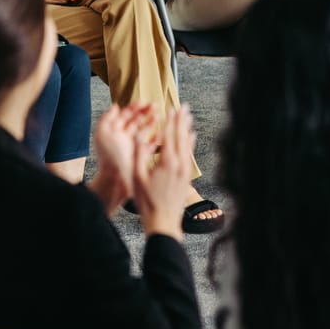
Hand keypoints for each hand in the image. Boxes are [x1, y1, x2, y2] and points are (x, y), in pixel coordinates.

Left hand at [93, 102, 159, 211]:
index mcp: (114, 131)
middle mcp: (124, 138)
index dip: (134, 107)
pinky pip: (150, 145)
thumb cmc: (108, 157)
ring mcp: (133, 146)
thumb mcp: (102, 134)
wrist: (115, 178)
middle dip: (146, 112)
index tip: (143, 102)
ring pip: (144, 130)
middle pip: (136, 121)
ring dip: (151, 122)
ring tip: (159, 115)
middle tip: (156, 105)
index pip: (125, 115)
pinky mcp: (141, 156)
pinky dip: (156, 138)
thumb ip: (107, 118)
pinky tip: (161, 132)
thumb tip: (115, 106)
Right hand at [132, 105, 194, 239]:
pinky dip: (190, 142)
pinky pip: (190, 154)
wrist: (164, 222)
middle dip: (182, 120)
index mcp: (167, 162)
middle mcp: (179, 164)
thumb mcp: (137, 177)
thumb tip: (137, 134)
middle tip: (183, 106)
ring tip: (188, 116)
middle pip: (182, 136)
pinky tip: (191, 137)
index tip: (171, 108)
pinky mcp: (187, 176)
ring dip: (187, 128)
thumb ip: (138, 154)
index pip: (169, 135)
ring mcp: (185, 170)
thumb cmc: (147, 201)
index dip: (170, 120)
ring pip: (188, 144)